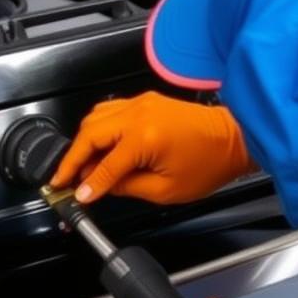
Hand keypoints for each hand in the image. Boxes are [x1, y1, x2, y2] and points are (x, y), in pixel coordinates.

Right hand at [50, 91, 253, 204]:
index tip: (75, 195)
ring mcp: (142, 103)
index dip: (87, 184)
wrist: (233, 140)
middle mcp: (140, 114)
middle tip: (64, 179)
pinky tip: (98, 149)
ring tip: (80, 167)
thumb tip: (99, 188)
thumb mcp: (165, 190)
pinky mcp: (146, 101)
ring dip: (83, 142)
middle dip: (72, 159)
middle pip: (89, 133)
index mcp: (145, 137)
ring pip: (95, 118)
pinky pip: (110, 112)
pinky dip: (98, 130)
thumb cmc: (208, 163)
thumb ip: (126, 187)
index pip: (105, 165)